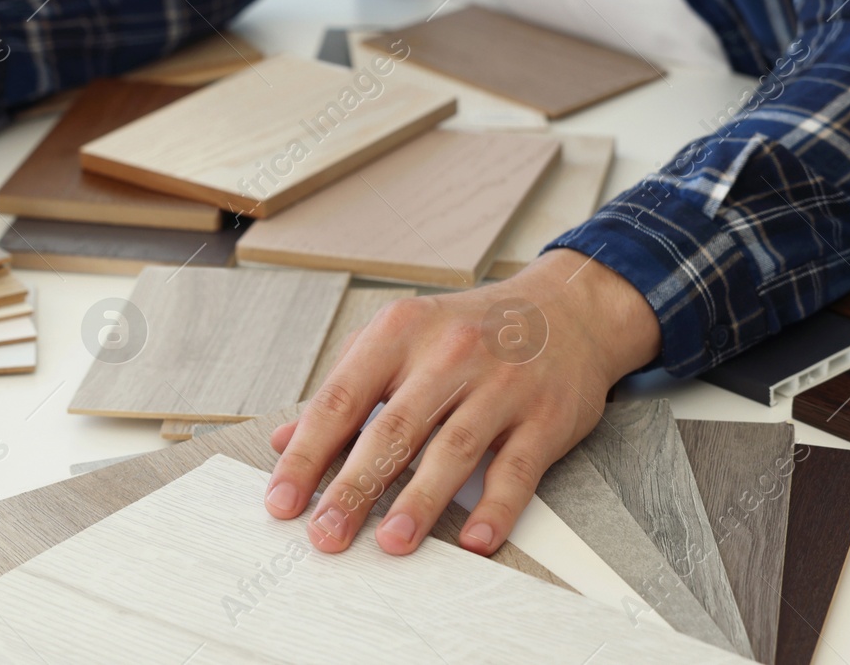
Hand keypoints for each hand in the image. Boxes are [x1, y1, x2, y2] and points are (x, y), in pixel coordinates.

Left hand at [263, 248, 659, 556]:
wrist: (567, 308)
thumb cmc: (472, 329)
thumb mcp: (399, 337)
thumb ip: (344, 385)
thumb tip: (284, 440)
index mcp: (400, 332)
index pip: (341, 399)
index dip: (307, 453)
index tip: (282, 501)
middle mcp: (449, 353)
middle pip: (393, 429)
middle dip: (354, 487)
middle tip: (326, 534)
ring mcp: (501, 384)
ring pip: (453, 449)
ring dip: (420, 500)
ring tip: (392, 542)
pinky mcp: (545, 415)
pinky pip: (517, 468)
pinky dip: (496, 508)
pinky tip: (475, 540)